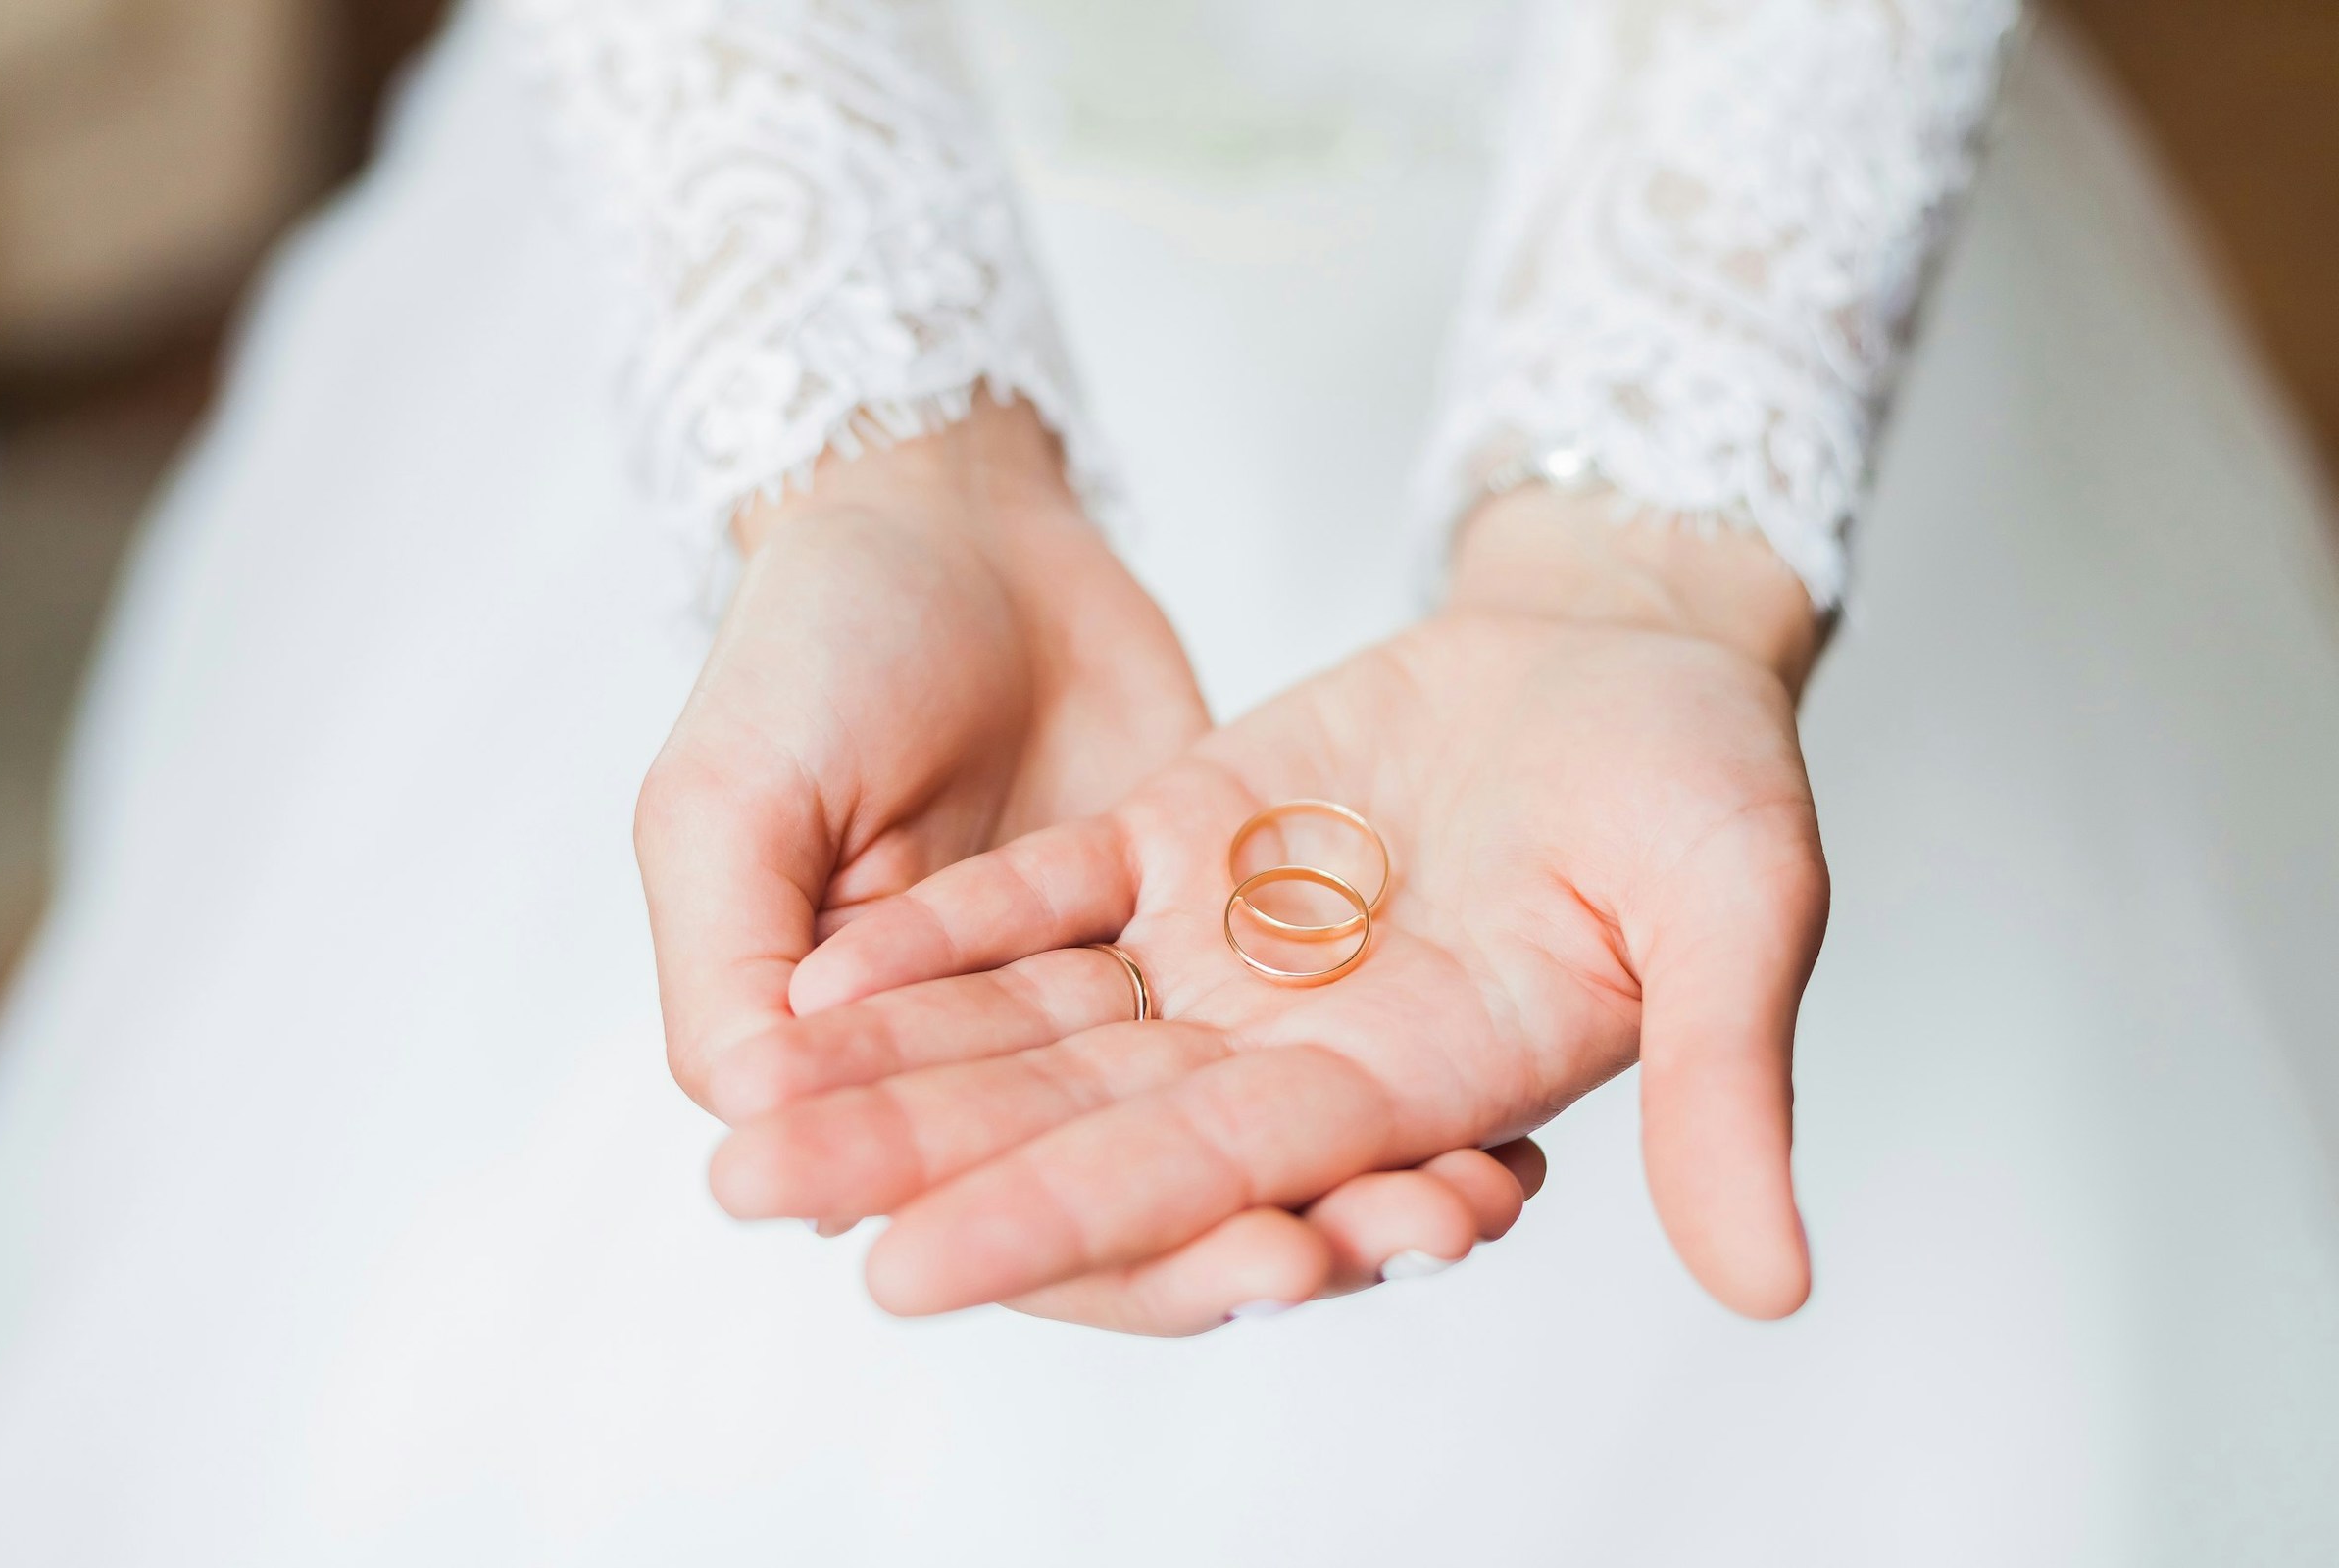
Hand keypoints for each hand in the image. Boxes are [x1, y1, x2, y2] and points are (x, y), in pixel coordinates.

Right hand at [639, 399, 1555, 1327]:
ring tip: (1476, 1196)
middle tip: (1412, 1240)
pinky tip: (1499, 1112)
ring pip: (1248, 1126)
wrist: (935, 512)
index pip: (1025, 1210)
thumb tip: (753, 1138)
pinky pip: (1312, 1020)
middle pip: (1166, 1194)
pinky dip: (1396, 1077)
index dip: (1141, 1255)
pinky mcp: (1219, 920)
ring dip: (1359, 1177)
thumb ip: (728, 974)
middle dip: (1287, 1237)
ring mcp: (1132, 997)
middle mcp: (1021, 1068)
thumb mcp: (726, 802)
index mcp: (895, 1081)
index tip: (1266, 1262)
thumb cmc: (805, 651)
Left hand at [706, 490, 1829, 1323]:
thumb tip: (1775, 1290)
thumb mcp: (1740, 904)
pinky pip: (1045, 897)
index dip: (1063, 1218)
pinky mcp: (1187, 838)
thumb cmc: (1709, 774)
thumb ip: (1726, 1082)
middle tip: (750, 1198)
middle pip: (1083, 1116)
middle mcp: (1299, 1039)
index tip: (904, 1273)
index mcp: (1415, 1077)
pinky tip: (818, 976)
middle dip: (919, 1160)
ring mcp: (1231, 941)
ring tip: (743, 1113)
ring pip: (1038, 1023)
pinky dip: (943, 935)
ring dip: (893, 1063)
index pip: (1212, 1167)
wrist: (1631, 645)